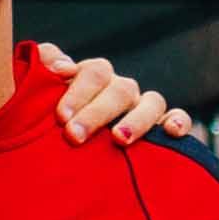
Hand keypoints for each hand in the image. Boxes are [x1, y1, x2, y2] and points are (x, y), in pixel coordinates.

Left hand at [38, 42, 196, 146]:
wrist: (70, 156)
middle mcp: (121, 90)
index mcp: (95, 79)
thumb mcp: (40, 98)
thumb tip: (56, 63)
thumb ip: (41, 72)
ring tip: (119, 139)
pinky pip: (178, 118)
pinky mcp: (163, 129)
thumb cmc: (53, 125)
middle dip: (96, 113)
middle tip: (73, 135)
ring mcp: (144, 108)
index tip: (60, 116)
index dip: (78, 90)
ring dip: (136, 119)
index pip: (94, 72)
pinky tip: (172, 133)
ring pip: (152, 101)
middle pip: (119, 89)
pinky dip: (178, 122)